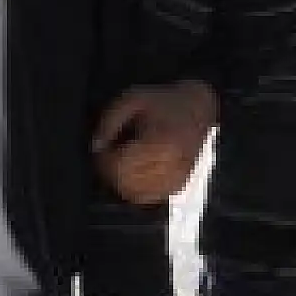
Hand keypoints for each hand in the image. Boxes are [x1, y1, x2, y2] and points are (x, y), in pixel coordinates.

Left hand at [93, 80, 217, 204]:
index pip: (121, 165)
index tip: (100, 151)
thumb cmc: (165, 100)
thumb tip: (96, 147)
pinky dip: (141, 190)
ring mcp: (179, 174)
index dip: (103, 161)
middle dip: (112, 174)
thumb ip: (109, 122)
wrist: (198, 105)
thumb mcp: (131, 99)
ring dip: (125, 184)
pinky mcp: (182, 181)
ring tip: (121, 167)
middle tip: (108, 159)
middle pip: (129, 183)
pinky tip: (136, 177)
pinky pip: (156, 196)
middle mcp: (172, 162)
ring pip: (142, 194)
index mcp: (159, 141)